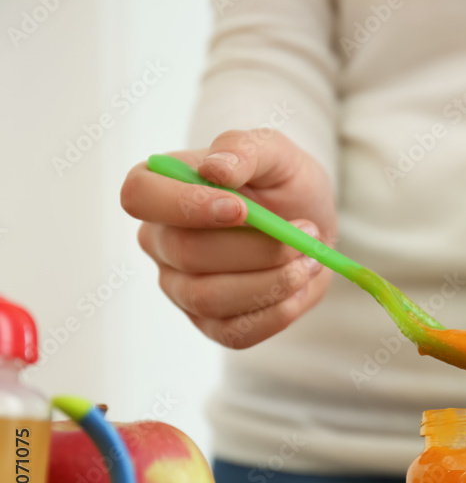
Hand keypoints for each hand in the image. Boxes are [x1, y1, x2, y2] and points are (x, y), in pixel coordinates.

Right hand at [121, 129, 336, 347]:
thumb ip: (244, 148)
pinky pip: (234, 333)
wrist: (309, 221)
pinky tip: (299, 288)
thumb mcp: (274, 151)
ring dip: (272, 282)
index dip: (186, 206)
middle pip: (187, 254)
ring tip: (309, 258)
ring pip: (210, 298)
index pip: (140, 196)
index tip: (241, 208)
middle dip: (256, 248)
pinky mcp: (211, 324)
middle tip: (306, 232)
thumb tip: (214, 168)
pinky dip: (276, 314)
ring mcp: (181, 287)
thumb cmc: (281, 182)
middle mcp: (161, 241)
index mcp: (160, 188)